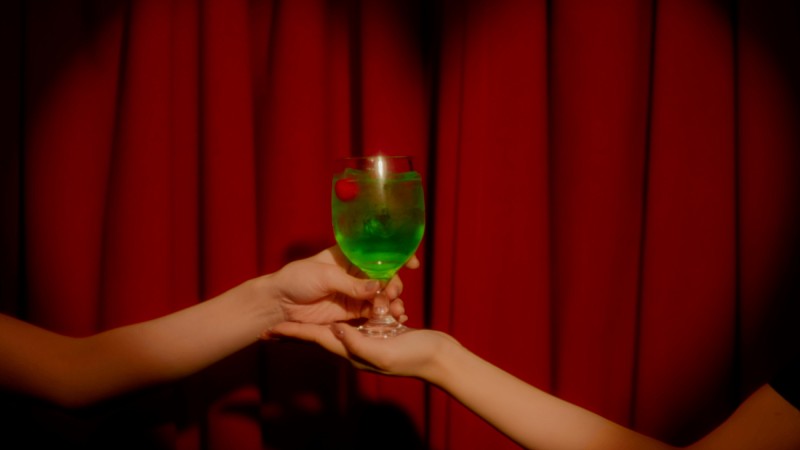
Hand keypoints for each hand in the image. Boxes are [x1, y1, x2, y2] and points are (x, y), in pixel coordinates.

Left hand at [264, 246, 418, 328]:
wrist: (278, 304)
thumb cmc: (296, 279)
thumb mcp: (325, 277)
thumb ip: (351, 284)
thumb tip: (377, 288)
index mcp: (349, 255)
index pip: (379, 252)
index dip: (398, 255)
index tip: (412, 263)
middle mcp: (355, 272)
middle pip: (385, 275)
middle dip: (394, 283)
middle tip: (393, 292)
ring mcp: (354, 292)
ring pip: (381, 295)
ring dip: (391, 300)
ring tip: (393, 308)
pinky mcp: (351, 311)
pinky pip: (372, 312)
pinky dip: (383, 315)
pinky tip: (393, 317)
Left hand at [269, 321, 457, 380]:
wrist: (441, 358)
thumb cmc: (414, 357)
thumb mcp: (383, 352)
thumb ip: (357, 342)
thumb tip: (334, 330)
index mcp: (352, 349)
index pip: (315, 339)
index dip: (293, 334)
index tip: (270, 330)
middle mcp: (356, 343)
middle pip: (320, 333)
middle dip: (299, 329)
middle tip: (275, 323)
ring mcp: (368, 337)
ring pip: (340, 322)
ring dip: (322, 318)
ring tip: (300, 312)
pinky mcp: (381, 329)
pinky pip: (361, 317)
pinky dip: (351, 310)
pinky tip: (342, 306)